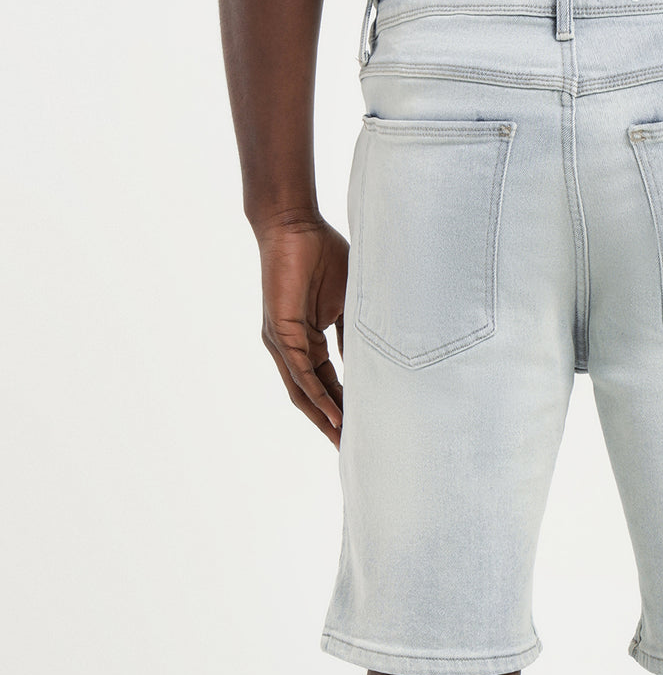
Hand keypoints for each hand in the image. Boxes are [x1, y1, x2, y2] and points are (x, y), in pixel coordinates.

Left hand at [255, 213, 347, 448]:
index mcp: (306, 339)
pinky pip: (301, 374)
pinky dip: (319, 397)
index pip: (327, 383)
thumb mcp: (347, 302)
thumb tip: (370, 362)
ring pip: (304, 392)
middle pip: (312, 397)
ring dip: (325, 420)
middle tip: (353, 451)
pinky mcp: (280, 332)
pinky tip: (336, 416)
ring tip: (345, 443)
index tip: (363, 429)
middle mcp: (290, 347)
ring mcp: (282, 342)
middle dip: (332, 425)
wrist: (294, 222)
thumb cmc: (321, 252)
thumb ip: (354, 333)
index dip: (343, 407)